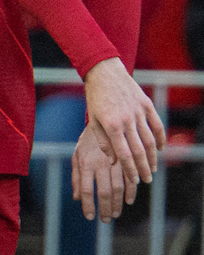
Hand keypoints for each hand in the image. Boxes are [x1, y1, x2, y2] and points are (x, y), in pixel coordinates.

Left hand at [71, 125, 131, 221]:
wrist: (104, 121)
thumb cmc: (87, 142)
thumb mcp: (77, 156)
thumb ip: (76, 177)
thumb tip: (77, 198)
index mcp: (85, 163)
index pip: (86, 189)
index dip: (88, 205)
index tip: (90, 217)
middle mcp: (101, 163)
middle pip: (104, 192)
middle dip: (105, 208)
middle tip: (106, 220)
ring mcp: (115, 161)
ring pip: (118, 187)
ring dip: (118, 203)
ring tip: (116, 214)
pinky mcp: (127, 159)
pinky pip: (131, 178)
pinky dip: (131, 191)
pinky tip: (129, 201)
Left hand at [83, 58, 164, 185]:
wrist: (105, 73)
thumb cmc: (96, 99)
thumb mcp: (93, 120)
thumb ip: (103, 142)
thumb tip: (113, 162)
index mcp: (111, 125)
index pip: (123, 154)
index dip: (130, 170)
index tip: (134, 181)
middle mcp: (126, 120)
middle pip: (139, 151)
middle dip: (144, 169)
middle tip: (147, 180)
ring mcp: (138, 112)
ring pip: (150, 140)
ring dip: (153, 157)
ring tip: (153, 168)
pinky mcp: (147, 105)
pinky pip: (157, 125)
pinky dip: (161, 138)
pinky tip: (160, 149)